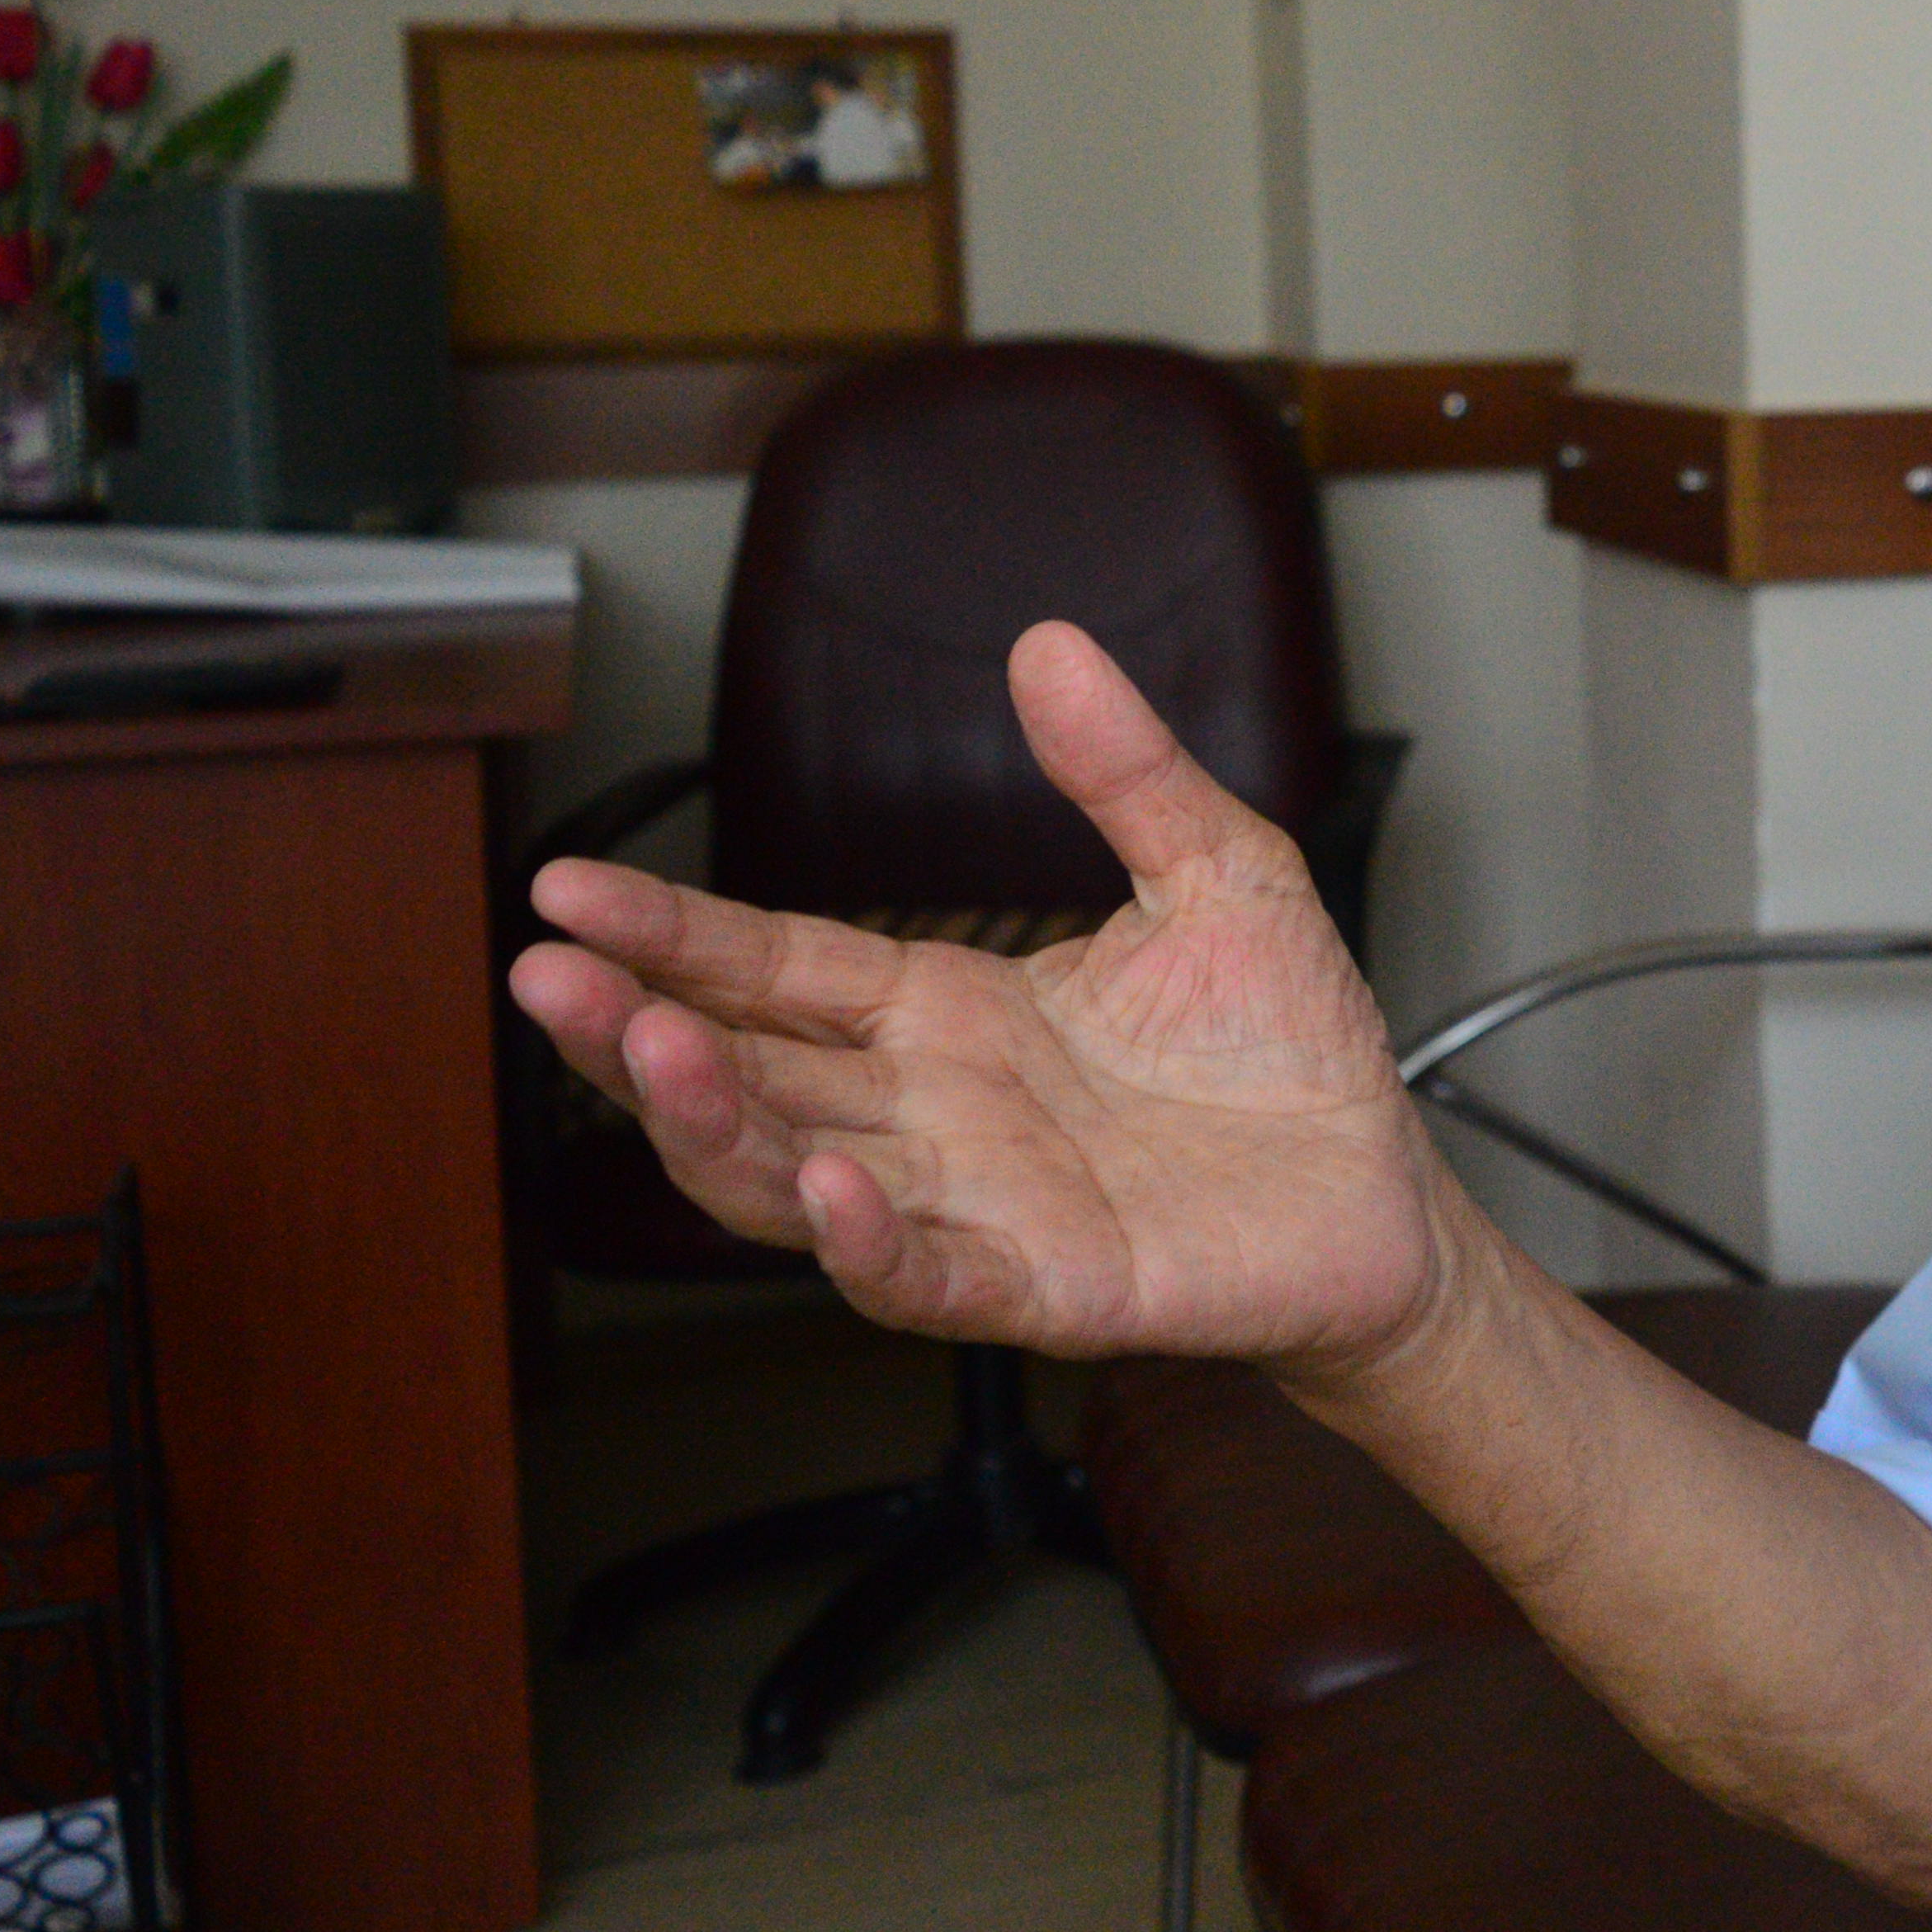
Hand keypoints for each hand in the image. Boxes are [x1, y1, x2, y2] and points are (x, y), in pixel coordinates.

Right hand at [511, 622, 1460, 1372]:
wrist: (1390, 1191)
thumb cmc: (1291, 1051)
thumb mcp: (1220, 872)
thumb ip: (1128, 771)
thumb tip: (1048, 643)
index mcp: (949, 1014)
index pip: (776, 966)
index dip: (671, 934)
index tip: (564, 890)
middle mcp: (934, 1115)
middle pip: (746, 1074)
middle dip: (637, 1030)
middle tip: (541, 977)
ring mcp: (977, 1207)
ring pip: (793, 1179)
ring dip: (713, 1126)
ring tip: (651, 1053)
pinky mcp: (1048, 1287)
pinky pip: (927, 1278)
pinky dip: (865, 1244)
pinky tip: (826, 1189)